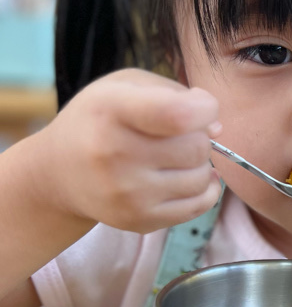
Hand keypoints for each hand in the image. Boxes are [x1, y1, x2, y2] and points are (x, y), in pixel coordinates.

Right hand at [34, 69, 221, 232]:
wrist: (59, 172)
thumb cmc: (100, 120)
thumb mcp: (126, 86)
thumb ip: (176, 94)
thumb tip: (217, 127)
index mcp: (112, 110)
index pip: (178, 114)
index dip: (204, 109)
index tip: (200, 105)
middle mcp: (116, 154)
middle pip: (196, 147)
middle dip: (199, 136)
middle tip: (179, 135)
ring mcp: (128, 193)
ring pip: (201, 177)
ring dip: (199, 164)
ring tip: (175, 156)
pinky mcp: (139, 220)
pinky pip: (199, 206)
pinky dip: (203, 189)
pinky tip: (186, 176)